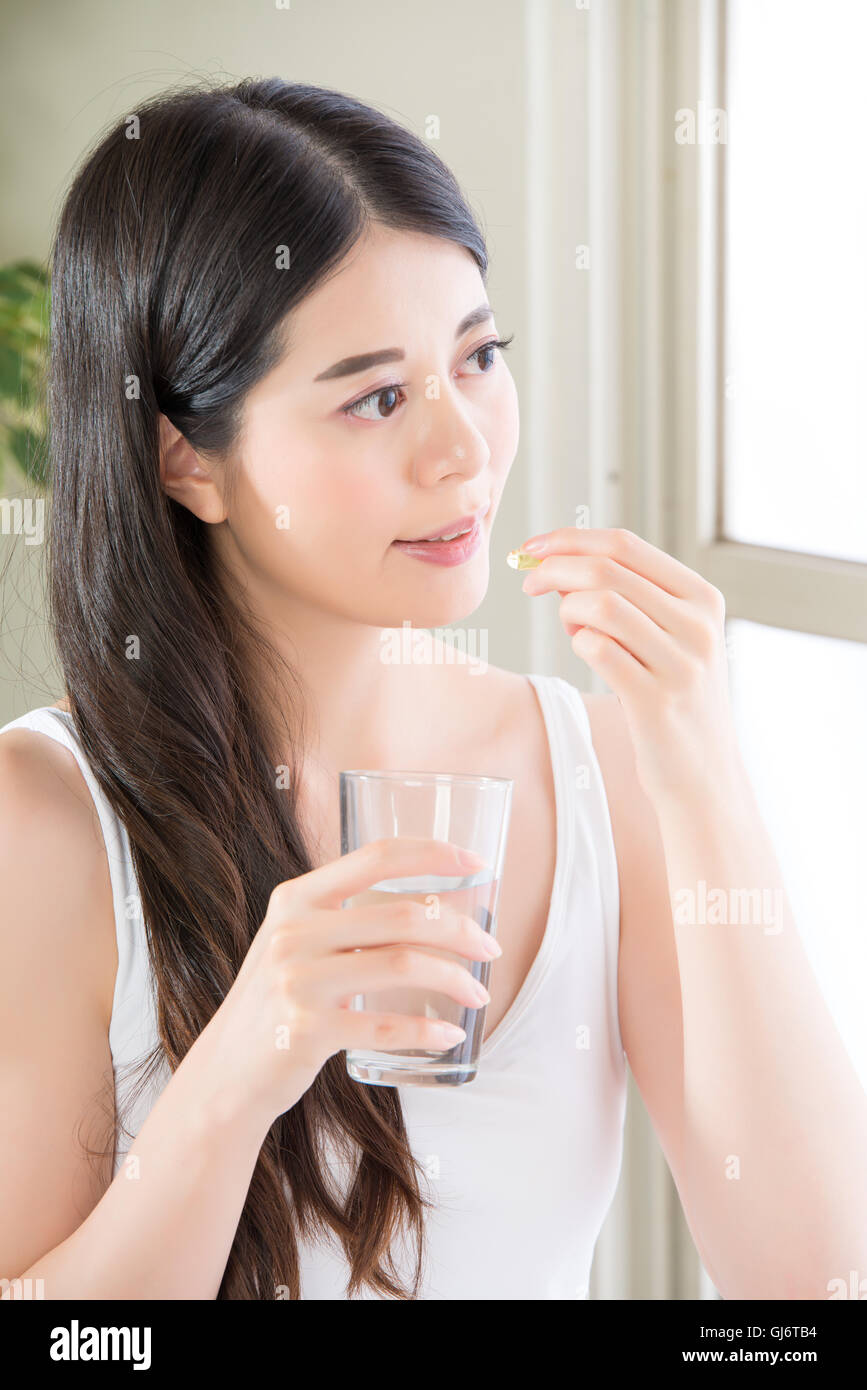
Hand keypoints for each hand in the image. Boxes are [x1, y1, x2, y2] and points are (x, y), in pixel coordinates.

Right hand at [188, 838, 497, 1129]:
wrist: (226, 1072)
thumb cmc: (277, 1001)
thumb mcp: (295, 942)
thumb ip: (344, 917)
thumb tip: (433, 904)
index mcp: (296, 898)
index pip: (375, 857)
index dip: (432, 853)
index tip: (476, 861)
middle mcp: (293, 933)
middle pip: (401, 915)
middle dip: (461, 929)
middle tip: (490, 947)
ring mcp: (296, 982)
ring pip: (401, 965)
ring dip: (454, 978)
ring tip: (478, 992)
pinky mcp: (305, 1031)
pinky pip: (385, 1024)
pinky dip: (427, 1028)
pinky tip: (451, 1032)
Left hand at [518, 526, 745, 807]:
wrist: (705, 775)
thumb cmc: (675, 700)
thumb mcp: (671, 638)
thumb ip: (629, 598)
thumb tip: (562, 566)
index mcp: (702, 598)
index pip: (625, 545)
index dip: (570, 539)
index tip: (534, 547)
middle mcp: (698, 625)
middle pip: (607, 570)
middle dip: (554, 568)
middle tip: (529, 582)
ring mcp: (681, 664)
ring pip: (601, 605)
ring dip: (568, 610)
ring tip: (572, 628)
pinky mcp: (656, 701)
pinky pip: (597, 649)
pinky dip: (578, 643)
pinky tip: (584, 651)